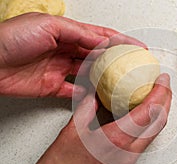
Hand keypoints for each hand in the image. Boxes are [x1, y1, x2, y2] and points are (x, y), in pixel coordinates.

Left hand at [0, 13, 145, 98]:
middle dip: (115, 60)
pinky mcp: (51, 87)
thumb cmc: (11, 39)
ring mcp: (59, 69)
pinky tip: (97, 96)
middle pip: (96, 55)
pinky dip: (85, 95)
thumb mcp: (49, 27)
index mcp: (66, 33)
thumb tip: (103, 42)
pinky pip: (74, 92)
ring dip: (103, 78)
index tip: (137, 47)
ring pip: (88, 74)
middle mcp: (64, 50)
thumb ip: (79, 34)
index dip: (120, 41)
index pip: (99, 36)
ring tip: (119, 82)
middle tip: (132, 67)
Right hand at [12, 74, 171, 163]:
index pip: (148, 112)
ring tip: (156, 97)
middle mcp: (128, 153)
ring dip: (159, 114)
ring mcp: (129, 163)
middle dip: (166, 101)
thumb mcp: (72, 130)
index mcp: (116, 139)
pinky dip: (148, 126)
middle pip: (159, 123)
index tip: (163, 80)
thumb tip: (95, 94)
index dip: (160, 93)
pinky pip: (144, 143)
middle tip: (164, 85)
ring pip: (154, 134)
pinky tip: (141, 118)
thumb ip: (87, 107)